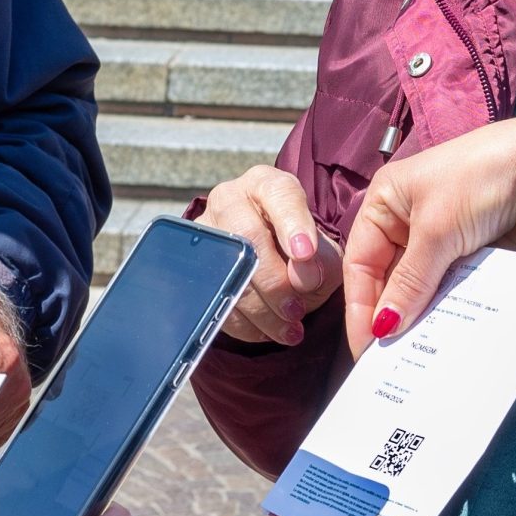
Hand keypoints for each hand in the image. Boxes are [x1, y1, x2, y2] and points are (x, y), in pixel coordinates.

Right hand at [196, 164, 343, 345]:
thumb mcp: (324, 251)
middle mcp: (230, 200)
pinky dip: (244, 323)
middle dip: (274, 281)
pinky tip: (268, 331)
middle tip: (297, 309)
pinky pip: (213, 297)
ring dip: (262, 310)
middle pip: (247, 236)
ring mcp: (206, 231)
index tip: (305, 255)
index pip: (279, 194)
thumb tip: (303, 280)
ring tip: (289, 329)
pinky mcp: (192, 265)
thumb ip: (323, 261)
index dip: (293, 225)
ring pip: (228, 271)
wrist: (274, 263)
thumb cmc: (303, 251)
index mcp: (267, 185)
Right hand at [342, 116, 515, 346]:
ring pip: (420, 284)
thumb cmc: (480, 180)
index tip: (366, 348)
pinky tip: (449, 332)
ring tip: (419, 354)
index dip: (360, 307)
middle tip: (392, 360)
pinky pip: (449, 284)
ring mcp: (438, 234)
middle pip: (387, 277)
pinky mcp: (468, 248)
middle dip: (390, 314)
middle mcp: (405, 218)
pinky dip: (448, 305)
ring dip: (421, 314)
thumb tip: (383, 329)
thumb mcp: (437, 232)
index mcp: (384, 202)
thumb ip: (409, 283)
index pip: (361, 263)